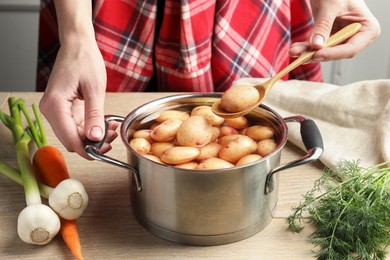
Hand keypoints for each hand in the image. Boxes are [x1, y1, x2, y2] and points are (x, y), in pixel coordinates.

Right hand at [39, 37, 116, 158]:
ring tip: (112, 128)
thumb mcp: (94, 89)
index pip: (69, 139)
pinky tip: (106, 122)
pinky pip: (76, 126)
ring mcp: (56, 110)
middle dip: (93, 143)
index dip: (88, 150)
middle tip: (112, 136)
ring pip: (74, 135)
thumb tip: (95, 139)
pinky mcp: (62, 109)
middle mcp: (51, 110)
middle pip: (71, 139)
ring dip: (93, 136)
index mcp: (55, 105)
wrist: (78, 45)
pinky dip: (90, 127)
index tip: (105, 151)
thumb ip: (94, 116)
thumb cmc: (85, 60)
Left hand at [290, 0, 380, 61]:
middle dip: (316, 54)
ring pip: (324, 51)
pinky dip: (306, 47)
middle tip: (300, 55)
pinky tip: (295, 48)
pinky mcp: (330, 37)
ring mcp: (342, 38)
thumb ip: (324, 25)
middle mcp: (356, 36)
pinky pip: (317, 47)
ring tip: (294, 51)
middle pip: (336, 52)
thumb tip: (317, 45)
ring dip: (307, 52)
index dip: (333, 54)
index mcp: (367, 28)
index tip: (317, 54)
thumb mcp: (331, 5)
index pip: (351, 49)